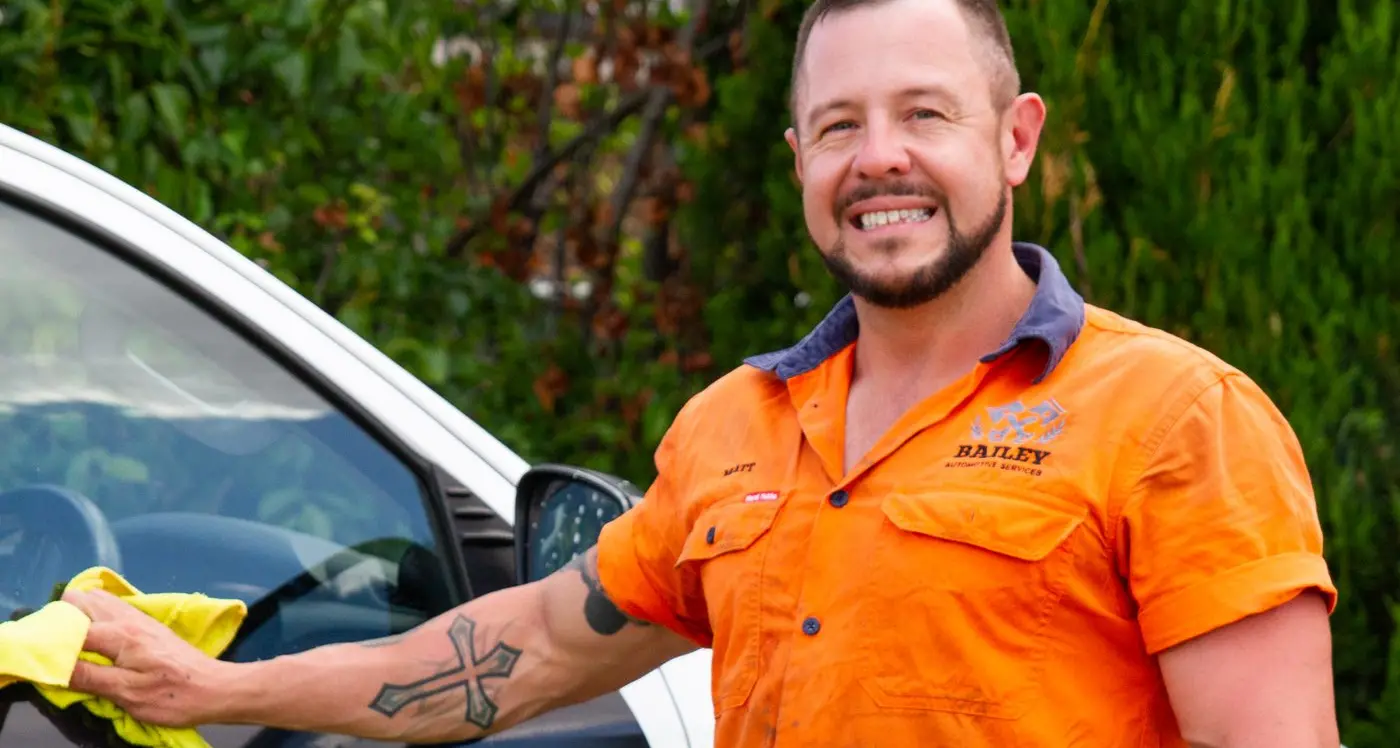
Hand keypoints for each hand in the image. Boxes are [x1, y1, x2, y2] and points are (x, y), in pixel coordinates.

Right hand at [61, 587, 230, 727]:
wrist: (215, 688)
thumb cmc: (174, 695)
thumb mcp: (127, 694)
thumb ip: (89, 677)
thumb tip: (54, 666)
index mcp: (121, 634)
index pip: (72, 626)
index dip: (53, 641)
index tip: (47, 659)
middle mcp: (129, 618)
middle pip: (82, 599)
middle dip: (63, 620)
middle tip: (60, 649)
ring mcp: (140, 618)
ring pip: (98, 600)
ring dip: (81, 617)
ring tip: (77, 646)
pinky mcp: (147, 625)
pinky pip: (113, 608)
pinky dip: (98, 618)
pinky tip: (99, 641)